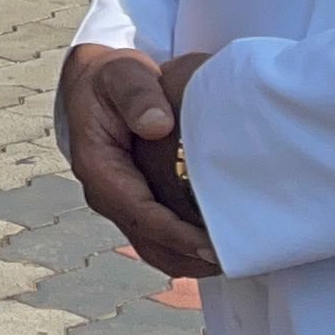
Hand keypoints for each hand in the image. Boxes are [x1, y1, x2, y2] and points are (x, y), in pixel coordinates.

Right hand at [60, 43, 220, 277]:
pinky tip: (218, 244)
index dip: (175, 234)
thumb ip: (137, 95)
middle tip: (236, 260)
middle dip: (189, 257)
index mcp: (98, 167)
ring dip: (191, 260)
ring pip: (155, 248)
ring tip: (234, 259)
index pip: (139, 213)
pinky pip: (161, 239)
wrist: (98, 83)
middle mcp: (106, 193)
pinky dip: (188, 249)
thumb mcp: (120, 74)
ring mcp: (120, 202)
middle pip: (149, 242)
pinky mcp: (136, 203)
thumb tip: (157, 124)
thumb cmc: (111, 78)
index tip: (211, 245)